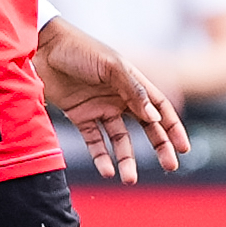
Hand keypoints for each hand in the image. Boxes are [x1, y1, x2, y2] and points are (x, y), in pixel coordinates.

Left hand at [36, 15, 181, 180]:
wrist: (42, 48)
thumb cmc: (79, 49)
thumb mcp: (111, 66)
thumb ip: (134, 91)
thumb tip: (155, 118)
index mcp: (132, 83)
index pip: (160, 108)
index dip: (173, 128)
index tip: (183, 148)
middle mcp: (120, 98)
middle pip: (146, 127)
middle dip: (159, 147)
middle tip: (170, 167)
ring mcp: (100, 108)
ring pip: (120, 140)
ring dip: (126, 159)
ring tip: (129, 178)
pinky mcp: (79, 116)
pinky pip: (94, 141)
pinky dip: (100, 157)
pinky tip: (107, 171)